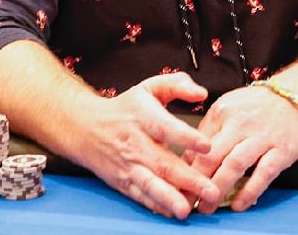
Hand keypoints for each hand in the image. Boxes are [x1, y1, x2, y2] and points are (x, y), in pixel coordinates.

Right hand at [78, 72, 219, 218]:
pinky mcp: (125, 182)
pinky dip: (157, 206)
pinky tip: (173, 212)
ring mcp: (129, 166)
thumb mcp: (149, 87)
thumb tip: (201, 93)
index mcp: (143, 116)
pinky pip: (142, 196)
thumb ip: (177, 85)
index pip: (165, 127)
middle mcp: (136, 143)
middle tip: (210, 190)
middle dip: (188, 179)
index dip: (186, 137)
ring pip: (150, 184)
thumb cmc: (125, 108)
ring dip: (170, 198)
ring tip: (187, 209)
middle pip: (163, 163)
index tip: (206, 145)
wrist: (87, 128)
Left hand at [183, 84, 297, 213]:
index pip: (198, 142)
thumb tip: (189, 158)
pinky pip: (263, 174)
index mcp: (222, 111)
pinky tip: (238, 205)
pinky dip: (249, 191)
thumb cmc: (257, 106)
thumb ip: (210, 129)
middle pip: (212, 155)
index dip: (185, 166)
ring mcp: (261, 137)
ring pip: (234, 165)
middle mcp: (240, 123)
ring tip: (207, 207)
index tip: (177, 183)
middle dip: (196, 181)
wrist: (295, 97)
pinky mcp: (281, 151)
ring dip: (218, 189)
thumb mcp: (229, 107)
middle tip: (186, 201)